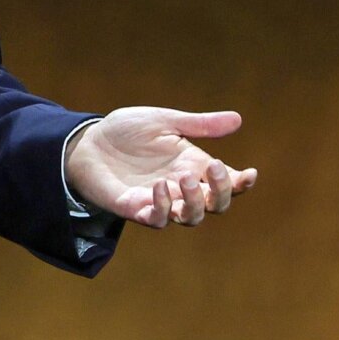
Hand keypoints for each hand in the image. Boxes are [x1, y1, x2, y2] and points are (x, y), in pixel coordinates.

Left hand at [64, 106, 257, 228]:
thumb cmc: (126, 131)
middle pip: (214, 205)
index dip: (241, 183)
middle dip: (221, 192)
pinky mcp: (136, 209)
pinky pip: (157, 220)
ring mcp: (160, 200)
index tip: (250, 174)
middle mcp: (180, 186)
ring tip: (185, 177)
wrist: (88, 141)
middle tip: (215, 169)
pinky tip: (160, 186)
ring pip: (190, 217)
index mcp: (192, 164)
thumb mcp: (165, 121)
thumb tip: (238, 119)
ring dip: (194, 202)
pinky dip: (163, 207)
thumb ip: (199, 124)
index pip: (225, 183)